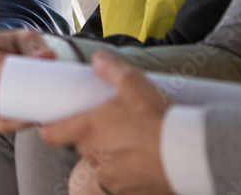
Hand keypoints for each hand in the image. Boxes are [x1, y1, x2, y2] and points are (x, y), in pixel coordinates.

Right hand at [0, 28, 52, 133]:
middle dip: (13, 90)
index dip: (3, 68)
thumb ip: (35, 45)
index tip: (24, 71)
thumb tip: (46, 56)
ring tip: (36, 104)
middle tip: (36, 90)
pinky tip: (29, 117)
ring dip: (15, 109)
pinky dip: (15, 123)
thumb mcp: (25, 39)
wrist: (5, 61)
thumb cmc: (14, 48)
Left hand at [39, 51, 171, 193]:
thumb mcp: (134, 83)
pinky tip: (143, 160)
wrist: (190, 153)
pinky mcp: (128, 191)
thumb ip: (111, 69)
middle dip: (92, 136)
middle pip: (81, 146)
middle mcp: (93, 156)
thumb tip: (98, 58)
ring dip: (110, 155)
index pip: (49, 134)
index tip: (57, 121)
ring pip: (101, 164)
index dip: (50, 128)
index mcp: (87, 130)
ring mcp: (111, 177)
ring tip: (131, 142)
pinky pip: (120, 181)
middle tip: (110, 125)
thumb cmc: (158, 118)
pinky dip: (127, 172)